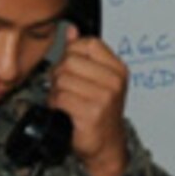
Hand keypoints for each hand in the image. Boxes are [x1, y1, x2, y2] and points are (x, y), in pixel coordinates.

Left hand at [51, 26, 129, 175]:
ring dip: (57, 92)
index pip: (88, 44)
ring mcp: (105, 97)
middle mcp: (114, 81)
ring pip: (63, 80)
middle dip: (61, 75)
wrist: (107, 146)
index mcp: (118, 69)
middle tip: (67, 89)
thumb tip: (71, 29)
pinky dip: (56, 105)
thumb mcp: (97, 78)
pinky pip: (61, 98)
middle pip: (71, 61)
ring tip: (66, 101)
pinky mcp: (91, 112)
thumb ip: (83, 53)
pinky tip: (64, 111)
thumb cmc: (100, 112)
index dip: (72, 53)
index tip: (74, 68)